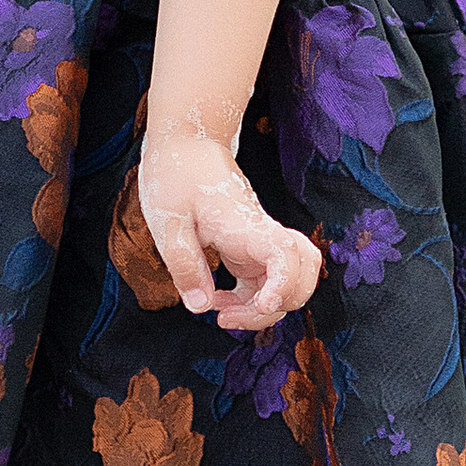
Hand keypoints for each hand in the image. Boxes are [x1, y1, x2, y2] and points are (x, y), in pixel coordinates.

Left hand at [138, 118, 322, 329]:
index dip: (284, 285)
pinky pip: (265, 283)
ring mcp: (259, 244)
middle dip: (273, 310)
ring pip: (288, 285)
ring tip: (223, 314)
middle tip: (226, 318)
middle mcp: (261, 235)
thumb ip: (184, 264)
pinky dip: (249, 301)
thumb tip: (200, 306)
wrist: (187, 147)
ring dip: (263, 310)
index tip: (262, 304)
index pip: (286, 255)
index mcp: (244, 224)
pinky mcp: (250, 250)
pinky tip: (217, 300)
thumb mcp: (167, 221)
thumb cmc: (176, 175)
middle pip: (299, 278)